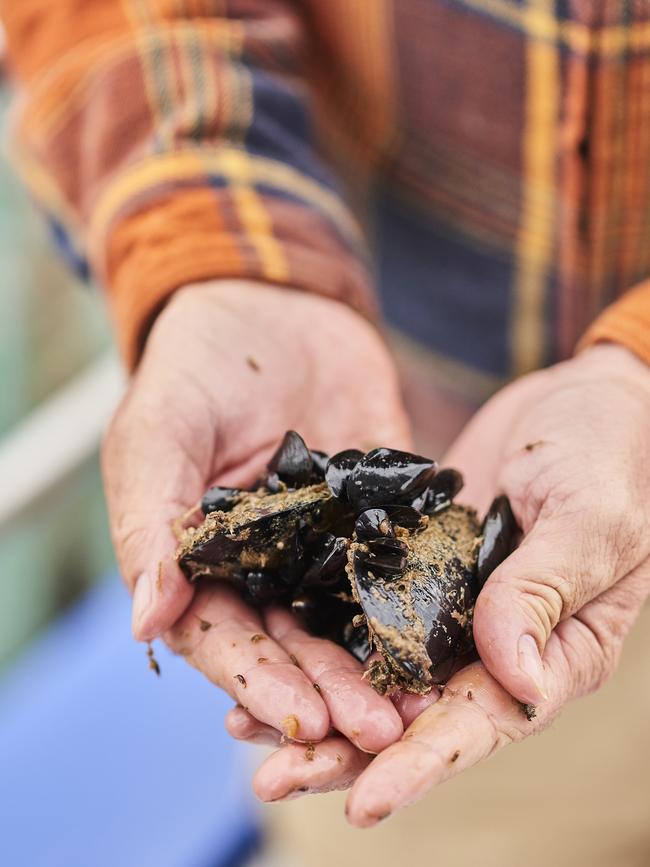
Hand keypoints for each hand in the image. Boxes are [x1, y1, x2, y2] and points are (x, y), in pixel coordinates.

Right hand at [102, 279, 409, 750]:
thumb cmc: (199, 364)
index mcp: (199, 560)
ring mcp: (320, 546)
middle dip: (329, 691)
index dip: (256, 682)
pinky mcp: (373, 518)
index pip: (220, 637)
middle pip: (289, 646)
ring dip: (374, 666)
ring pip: (343, 623)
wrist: (277, 305)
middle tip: (377, 730)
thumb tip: (148, 624)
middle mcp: (260, 567)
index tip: (303, 718)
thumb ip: (150, 523)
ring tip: (415, 706)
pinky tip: (447, 636)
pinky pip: (395, 568)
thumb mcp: (159, 432)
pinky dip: (415, 606)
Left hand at [250, 344, 649, 823]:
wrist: (578, 400)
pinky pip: (362, 611)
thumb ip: (546, 589)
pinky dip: (318, 634)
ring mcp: (450, 608)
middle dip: (347, 751)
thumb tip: (510, 676)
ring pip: (380, 674)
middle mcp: (495, 644)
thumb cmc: (607, 453)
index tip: (363, 800)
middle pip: (417, 716)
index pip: (485, 721)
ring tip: (247, 731)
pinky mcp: (414, 569)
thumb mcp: (590, 517)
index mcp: (555, 651)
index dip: (423, 763)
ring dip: (319, 704)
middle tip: (273, 778)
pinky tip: (268, 646)